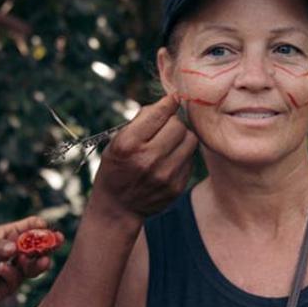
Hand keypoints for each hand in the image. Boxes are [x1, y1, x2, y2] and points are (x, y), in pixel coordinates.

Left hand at [0, 216, 57, 306]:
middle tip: (56, 241)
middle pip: (36, 248)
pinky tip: (1, 268)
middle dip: (48, 244)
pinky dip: (11, 273)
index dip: (38, 226)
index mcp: (7, 236)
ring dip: (37, 262)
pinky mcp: (6, 287)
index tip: (45, 226)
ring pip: (32, 267)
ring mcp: (11, 270)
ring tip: (40, 259)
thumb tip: (14, 249)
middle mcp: (13, 253)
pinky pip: (15, 279)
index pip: (28, 228)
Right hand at [90, 95, 196, 222]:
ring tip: (171, 142)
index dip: (169, 102)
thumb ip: (140, 121)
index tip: (173, 99)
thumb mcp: (117, 141)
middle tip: (166, 127)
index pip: (159, 113)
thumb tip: (169, 101)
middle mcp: (147, 160)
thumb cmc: (117, 166)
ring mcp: (164, 175)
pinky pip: (190, 159)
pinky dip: (183, 154)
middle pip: (178, 125)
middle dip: (173, 122)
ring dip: (182, 137)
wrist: (118, 206)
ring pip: (190, 140)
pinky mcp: (176, 187)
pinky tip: (171, 159)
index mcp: (128, 144)